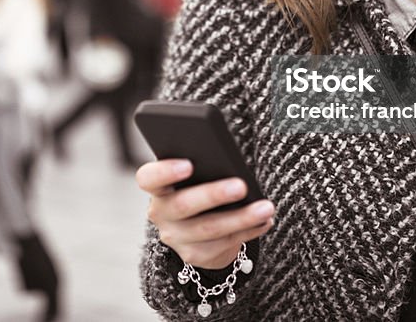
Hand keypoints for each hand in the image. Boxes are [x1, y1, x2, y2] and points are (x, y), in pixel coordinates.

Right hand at [137, 159, 274, 269]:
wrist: (195, 225)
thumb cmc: (198, 186)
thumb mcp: (195, 175)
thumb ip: (203, 167)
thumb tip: (229, 162)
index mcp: (157, 187)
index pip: (149, 178)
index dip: (165, 171)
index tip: (188, 163)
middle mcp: (160, 213)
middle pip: (183, 206)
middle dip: (214, 195)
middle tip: (241, 186)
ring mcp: (176, 237)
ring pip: (209, 229)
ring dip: (241, 218)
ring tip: (266, 207)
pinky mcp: (194, 254)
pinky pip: (224, 244)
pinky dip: (248, 230)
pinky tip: (264, 221)